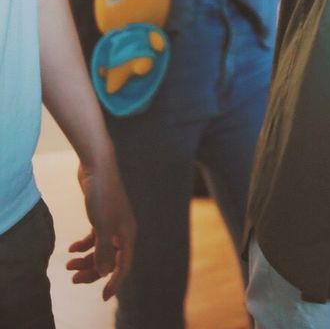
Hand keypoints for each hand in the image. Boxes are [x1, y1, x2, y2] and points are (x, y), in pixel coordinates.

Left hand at [66, 157, 135, 300]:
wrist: (97, 166)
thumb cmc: (102, 195)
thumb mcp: (101, 226)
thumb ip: (103, 251)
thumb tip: (105, 272)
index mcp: (127, 234)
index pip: (124, 265)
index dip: (115, 283)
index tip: (103, 297)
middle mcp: (122, 230)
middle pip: (110, 259)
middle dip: (92, 271)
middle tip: (73, 279)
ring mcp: (112, 223)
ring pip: (101, 249)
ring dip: (85, 259)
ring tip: (67, 265)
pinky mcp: (102, 215)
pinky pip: (94, 238)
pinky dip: (83, 245)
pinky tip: (70, 249)